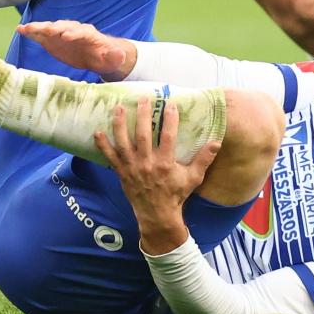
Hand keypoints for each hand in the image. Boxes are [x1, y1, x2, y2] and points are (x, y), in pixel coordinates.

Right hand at [17, 19, 134, 79]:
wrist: (97, 55)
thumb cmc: (105, 56)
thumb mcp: (112, 58)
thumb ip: (115, 56)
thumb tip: (120, 55)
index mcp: (89, 34)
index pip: (81, 32)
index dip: (74, 34)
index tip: (66, 37)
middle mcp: (73, 30)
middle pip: (63, 27)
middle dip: (55, 28)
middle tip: (46, 31)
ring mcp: (61, 34)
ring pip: (49, 28)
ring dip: (38, 28)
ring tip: (25, 28)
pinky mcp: (52, 40)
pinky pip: (41, 35)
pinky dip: (31, 32)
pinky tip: (20, 30)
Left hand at [95, 99, 221, 254]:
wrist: (157, 215)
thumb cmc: (176, 194)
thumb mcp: (194, 178)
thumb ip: (204, 159)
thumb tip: (217, 142)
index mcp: (165, 164)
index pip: (168, 137)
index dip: (169, 120)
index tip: (170, 104)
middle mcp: (147, 164)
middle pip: (143, 135)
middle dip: (142, 115)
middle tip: (143, 99)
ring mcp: (132, 168)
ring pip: (123, 143)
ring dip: (119, 124)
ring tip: (118, 107)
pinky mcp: (122, 173)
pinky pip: (110, 157)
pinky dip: (103, 145)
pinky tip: (97, 132)